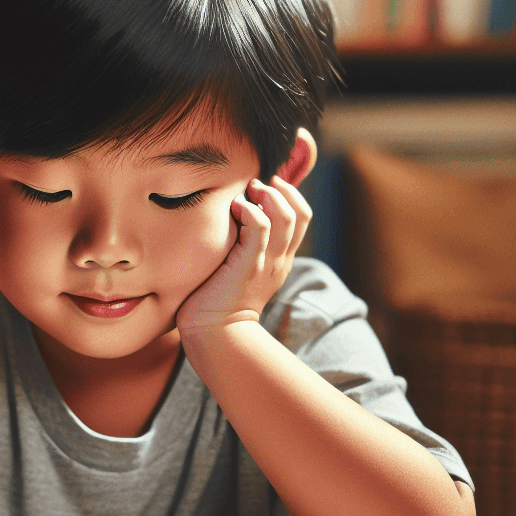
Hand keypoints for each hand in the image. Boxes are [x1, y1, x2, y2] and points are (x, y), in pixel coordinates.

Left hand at [175, 176, 309, 336]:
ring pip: (285, 217)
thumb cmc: (217, 299)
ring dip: (268, 196)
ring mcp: (267, 263)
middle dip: (282, 190)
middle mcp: (280, 260)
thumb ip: (243, 246)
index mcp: (280, 260)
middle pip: (300, 214)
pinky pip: (260, 227)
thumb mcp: (239, 267)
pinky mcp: (249, 265)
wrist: (214, 332)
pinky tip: (234, 207)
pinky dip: (249, 210)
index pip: (301, 219)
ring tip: (250, 190)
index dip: (290, 195)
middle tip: (258, 184)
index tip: (268, 186)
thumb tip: (233, 215)